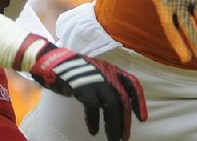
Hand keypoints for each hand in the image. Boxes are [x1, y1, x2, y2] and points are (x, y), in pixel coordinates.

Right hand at [29, 38, 146, 140]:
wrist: (54, 62)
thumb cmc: (75, 72)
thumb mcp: (96, 74)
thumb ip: (107, 86)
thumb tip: (115, 107)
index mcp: (112, 69)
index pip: (133, 84)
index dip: (139, 102)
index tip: (142, 118)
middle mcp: (107, 73)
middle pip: (123, 100)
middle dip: (125, 121)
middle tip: (124, 137)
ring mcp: (95, 79)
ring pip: (112, 106)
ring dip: (113, 125)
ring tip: (113, 139)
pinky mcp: (82, 86)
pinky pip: (92, 107)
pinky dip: (94, 120)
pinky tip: (93, 130)